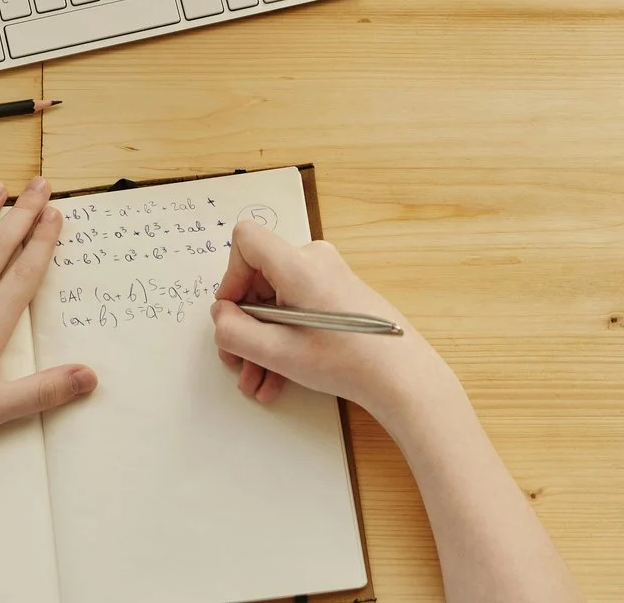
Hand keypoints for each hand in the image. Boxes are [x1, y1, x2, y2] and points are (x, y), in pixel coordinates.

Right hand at [211, 221, 451, 423]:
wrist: (402, 377)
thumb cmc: (344, 361)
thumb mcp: (279, 352)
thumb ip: (235, 332)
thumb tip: (221, 314)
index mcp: (299, 264)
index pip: (246, 240)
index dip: (230, 276)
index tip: (233, 314)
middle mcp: (314, 260)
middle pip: (259, 278)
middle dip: (244, 324)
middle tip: (236, 361)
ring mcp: (328, 277)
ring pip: (276, 302)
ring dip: (261, 342)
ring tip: (256, 384)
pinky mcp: (337, 295)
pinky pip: (296, 309)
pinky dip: (283, 340)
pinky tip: (276, 380)